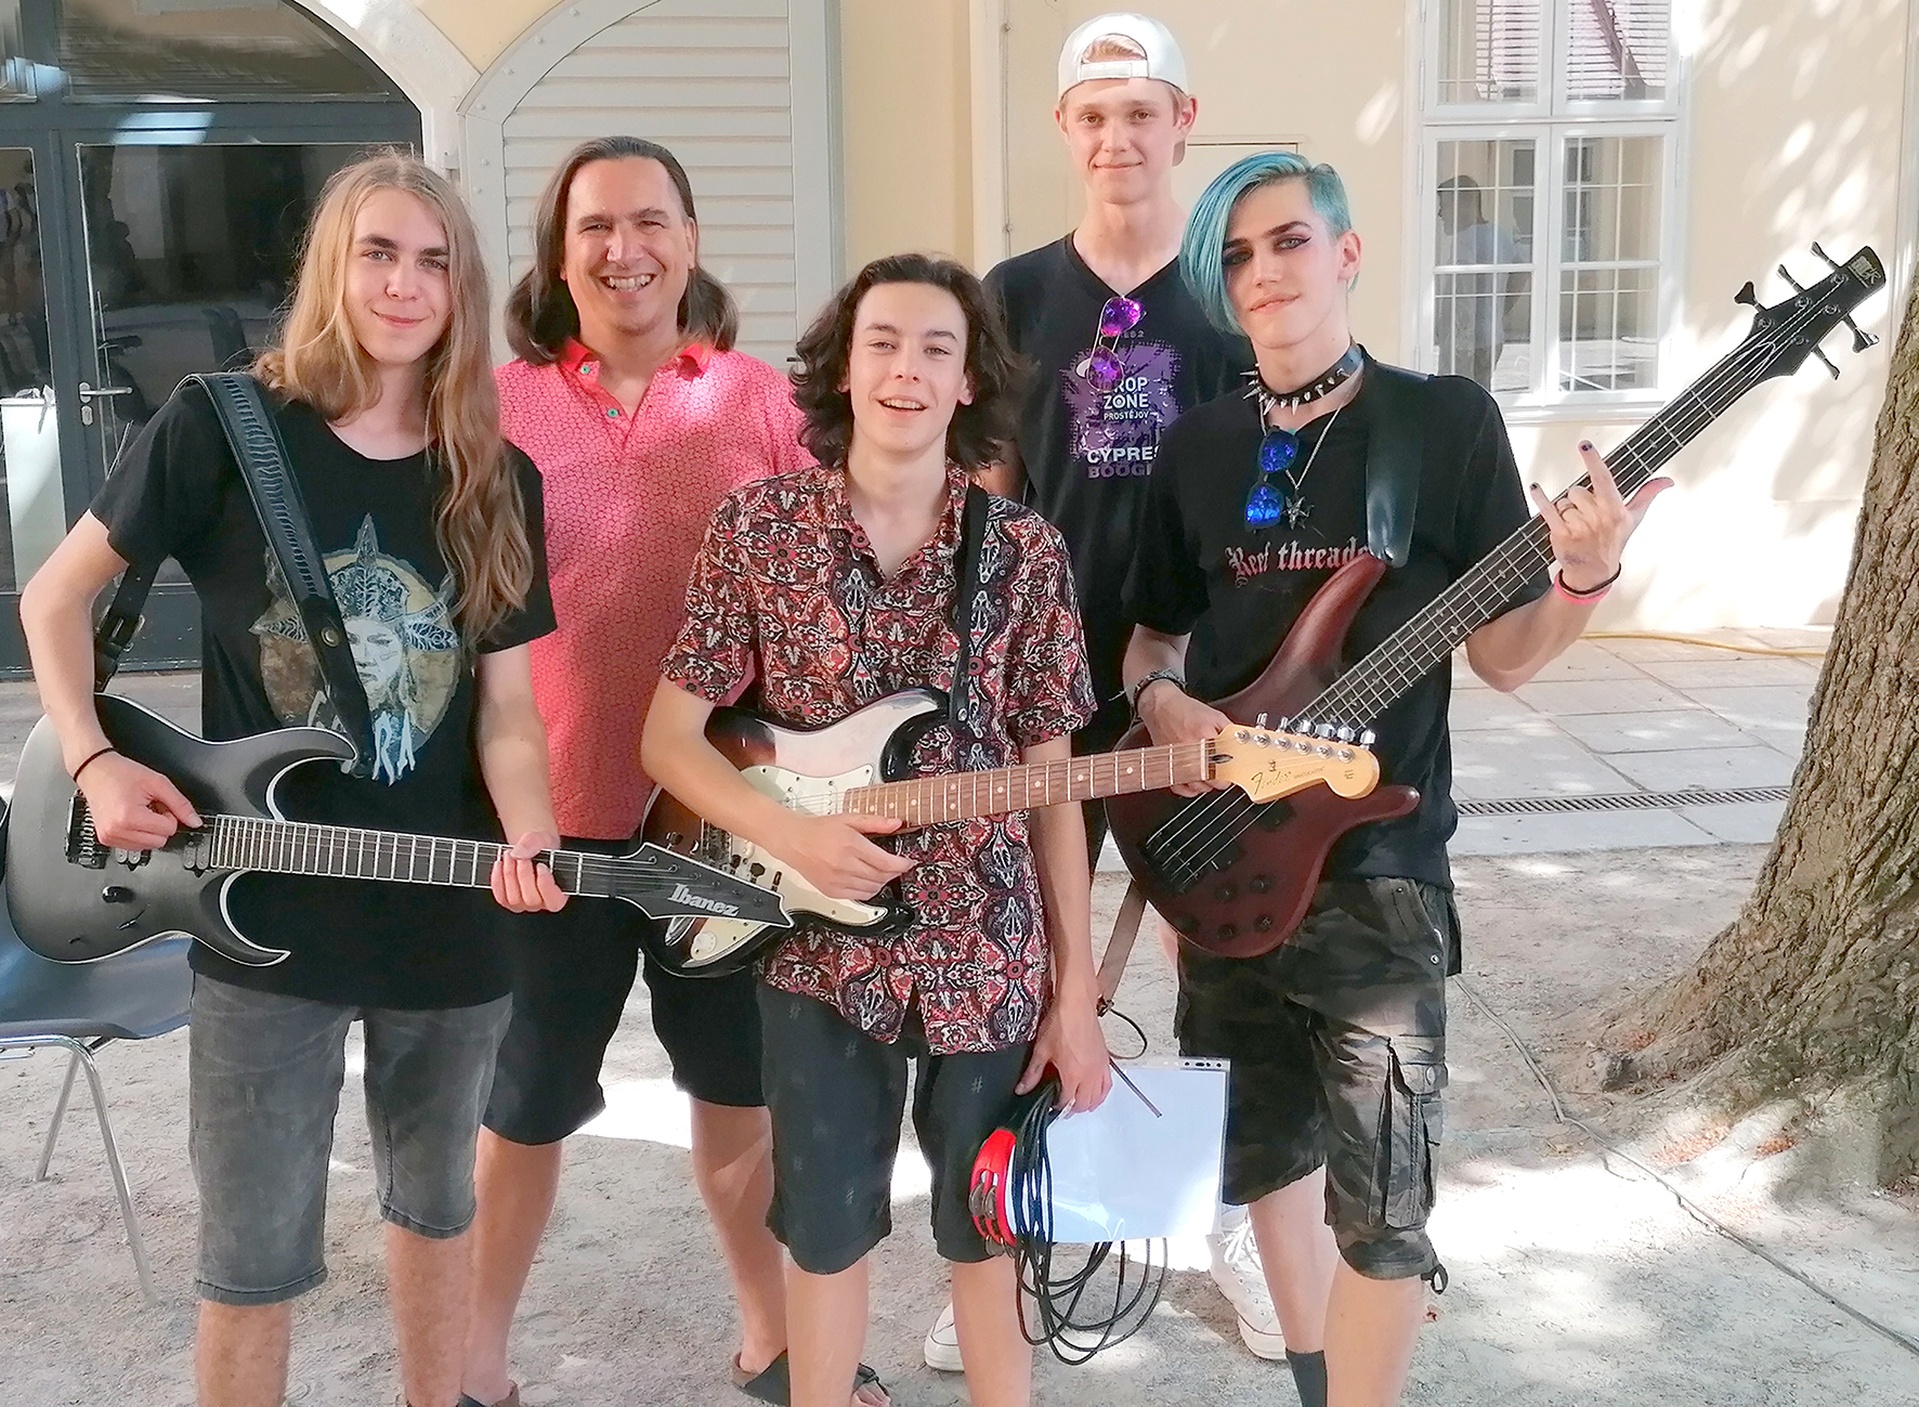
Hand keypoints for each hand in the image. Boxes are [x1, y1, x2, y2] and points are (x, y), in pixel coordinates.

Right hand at [77, 751, 200, 849]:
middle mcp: (117, 831)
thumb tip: (195, 821)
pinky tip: (130, 818)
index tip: (159, 803)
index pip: (168, 830)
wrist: (95, 771)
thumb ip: (180, 804)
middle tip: (149, 806)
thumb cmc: (121, 773)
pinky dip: (138, 834)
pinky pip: (134, 846)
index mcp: (129, 817)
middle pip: (160, 841)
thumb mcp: (157, 783)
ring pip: (148, 846)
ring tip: (138, 811)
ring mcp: (109, 837)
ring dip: (149, 830)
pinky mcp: (106, 840)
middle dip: (160, 824)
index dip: (169, 815)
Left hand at [490, 830, 567, 912]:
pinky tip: (499, 864)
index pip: (554, 901)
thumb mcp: (543, 840)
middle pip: (531, 899)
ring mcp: (524, 904)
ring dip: (509, 875)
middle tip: (520, 856)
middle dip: (524, 875)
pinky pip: (500, 897)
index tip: (541, 866)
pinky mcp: (508, 902)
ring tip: (509, 855)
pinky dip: (497, 880)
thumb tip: (518, 853)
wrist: (530, 849)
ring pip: (514, 899)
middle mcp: (541, 903)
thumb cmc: (542, 847)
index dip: (546, 885)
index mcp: (559, 893)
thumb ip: (534, 844)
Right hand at [773, 811, 912, 900]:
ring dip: (882, 882)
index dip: (901, 864)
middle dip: (894, 873)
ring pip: (872, 889)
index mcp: (850, 845)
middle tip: (896, 866)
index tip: (907, 862)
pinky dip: (868, 890)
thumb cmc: (818, 830)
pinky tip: (868, 880)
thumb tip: (896, 824)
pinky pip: (859, 896)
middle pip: (881, 877)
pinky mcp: (831, 891)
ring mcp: (837, 880)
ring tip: (882, 872)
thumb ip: (875, 822)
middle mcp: (843, 865)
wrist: (794, 841)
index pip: (885, 862)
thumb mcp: (849, 819)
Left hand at [1018, 982, 1111, 1113]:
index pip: (1067, 1102)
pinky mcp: (1105, 1060)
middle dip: (1073, 1108)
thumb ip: (1033, 1073)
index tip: (1051, 1104)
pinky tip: (1095, 1090)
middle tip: (1062, 1106)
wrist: (1076, 1005)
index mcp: (1073, 1075)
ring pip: (1099, 1097)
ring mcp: (1100, 1068)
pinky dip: (1102, 1092)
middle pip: (1085, 1103)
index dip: (1058, 1106)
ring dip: (1089, 1103)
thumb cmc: (1061, 1023)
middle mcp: (1089, 1074)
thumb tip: (1022, 1088)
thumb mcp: (1042, 1050)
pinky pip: (1108, 1083)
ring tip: (1078, 1102)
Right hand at [1137, 682, 1232, 795]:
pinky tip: (1196, 783)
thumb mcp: (1215, 715)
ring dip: (1207, 785)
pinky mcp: (1168, 765)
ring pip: (1195, 785)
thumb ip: (1230, 731)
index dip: (1231, 771)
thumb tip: (1242, 743)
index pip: (1223, 763)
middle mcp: (1189, 751)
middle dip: (1220, 779)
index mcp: (1203, 736)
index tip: (1234, 770)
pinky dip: (1189, 789)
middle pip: (1210, 779)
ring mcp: (1177, 760)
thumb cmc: (1186, 710)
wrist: (1161, 707)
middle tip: (1224, 774)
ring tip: (1211, 777)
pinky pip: (1179, 787)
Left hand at [1532, 442, 1670, 593]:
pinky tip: (1536, 488)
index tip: (1585, 445)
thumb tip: (1666, 481)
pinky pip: (1547, 509)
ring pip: (1564, 500)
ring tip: (1576, 523)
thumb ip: (1647, 495)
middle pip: (1578, 490)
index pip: (1603, 479)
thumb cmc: (1613, 542)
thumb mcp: (1633, 518)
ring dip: (1566, 508)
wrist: (1594, 571)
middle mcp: (1597, 517)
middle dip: (1579, 498)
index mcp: (1614, 510)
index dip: (1593, 461)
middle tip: (1587, 513)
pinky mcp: (1561, 533)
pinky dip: (1541, 498)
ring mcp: (1578, 526)